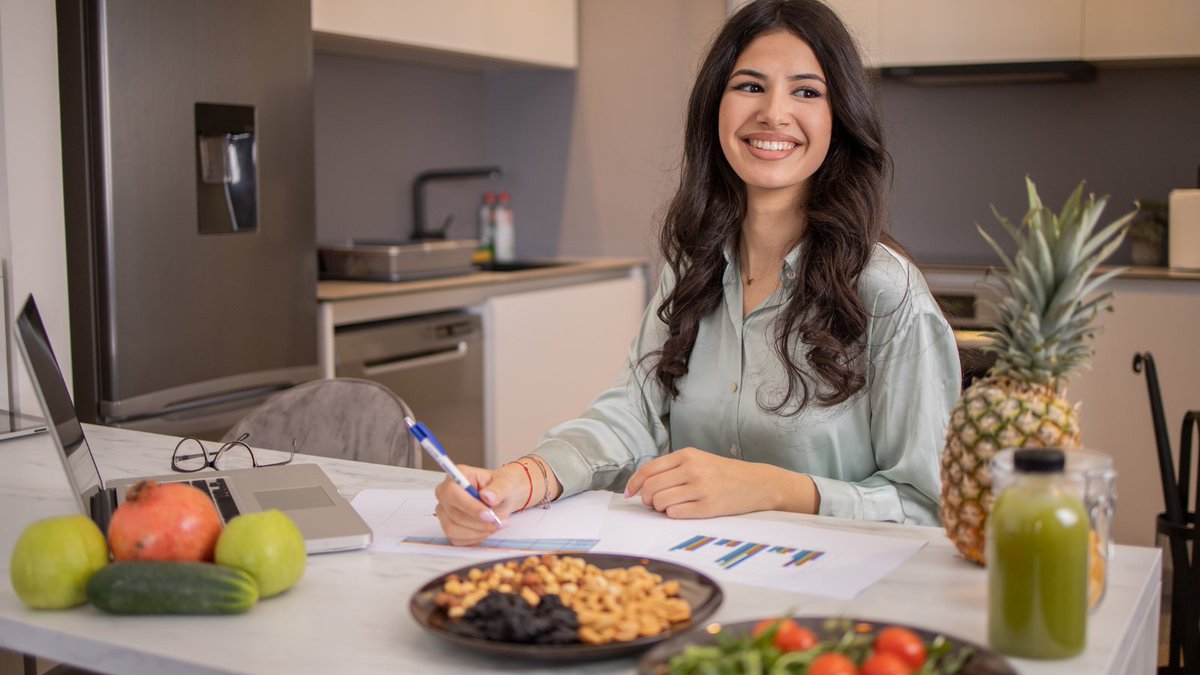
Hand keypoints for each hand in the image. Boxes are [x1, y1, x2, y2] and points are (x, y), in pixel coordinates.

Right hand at [433, 463, 529, 545]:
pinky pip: (457, 539)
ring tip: (494, 525)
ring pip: (454, 530)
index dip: (470, 507)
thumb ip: (498, 490)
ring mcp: (444, 511)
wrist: (501, 498)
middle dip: (479, 523)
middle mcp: (445, 493)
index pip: (453, 493)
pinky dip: (475, 538)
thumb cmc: (500, 488)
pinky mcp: (447, 526)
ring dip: (478, 532)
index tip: (489, 515)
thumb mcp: (505, 484)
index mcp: (457, 476)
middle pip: (454, 515)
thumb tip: (487, 496)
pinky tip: (485, 529)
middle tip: (498, 522)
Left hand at [623, 447, 818, 518]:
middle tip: (653, 503)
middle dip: (647, 499)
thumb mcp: (699, 460)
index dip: (635, 483)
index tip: (630, 493)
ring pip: (661, 502)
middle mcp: (692, 469)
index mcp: (687, 455)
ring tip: (670, 507)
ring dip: (660, 508)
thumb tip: (643, 484)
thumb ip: (673, 468)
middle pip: (651, 487)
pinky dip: (673, 515)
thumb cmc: (723, 473)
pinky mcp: (708, 507)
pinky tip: (682, 511)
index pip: (649, 469)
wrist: (757, 483)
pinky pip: (676, 514)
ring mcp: (700, 488)